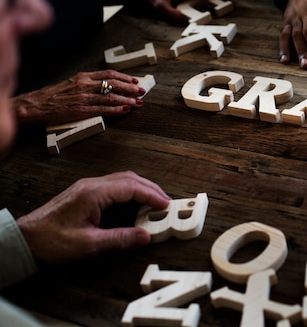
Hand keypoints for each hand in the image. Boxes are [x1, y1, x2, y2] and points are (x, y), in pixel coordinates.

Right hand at [13, 70, 145, 125]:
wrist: (35, 105)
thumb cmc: (53, 95)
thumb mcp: (71, 83)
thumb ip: (88, 83)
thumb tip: (106, 85)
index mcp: (83, 77)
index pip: (109, 74)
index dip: (124, 77)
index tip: (135, 80)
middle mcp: (85, 85)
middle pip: (114, 84)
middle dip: (130, 88)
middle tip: (142, 91)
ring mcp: (84, 98)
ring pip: (111, 97)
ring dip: (128, 100)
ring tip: (138, 102)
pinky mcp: (82, 110)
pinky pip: (103, 109)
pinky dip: (116, 109)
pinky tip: (126, 110)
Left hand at [16, 171, 169, 263]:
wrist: (24, 240)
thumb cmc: (50, 241)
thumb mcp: (89, 244)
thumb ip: (120, 238)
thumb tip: (146, 236)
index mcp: (94, 193)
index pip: (132, 187)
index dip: (152, 195)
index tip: (166, 205)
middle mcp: (92, 185)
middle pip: (130, 179)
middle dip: (151, 189)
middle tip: (166, 203)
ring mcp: (87, 187)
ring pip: (122, 180)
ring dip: (141, 188)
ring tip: (155, 202)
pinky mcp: (84, 193)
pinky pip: (114, 186)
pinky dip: (130, 191)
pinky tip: (135, 202)